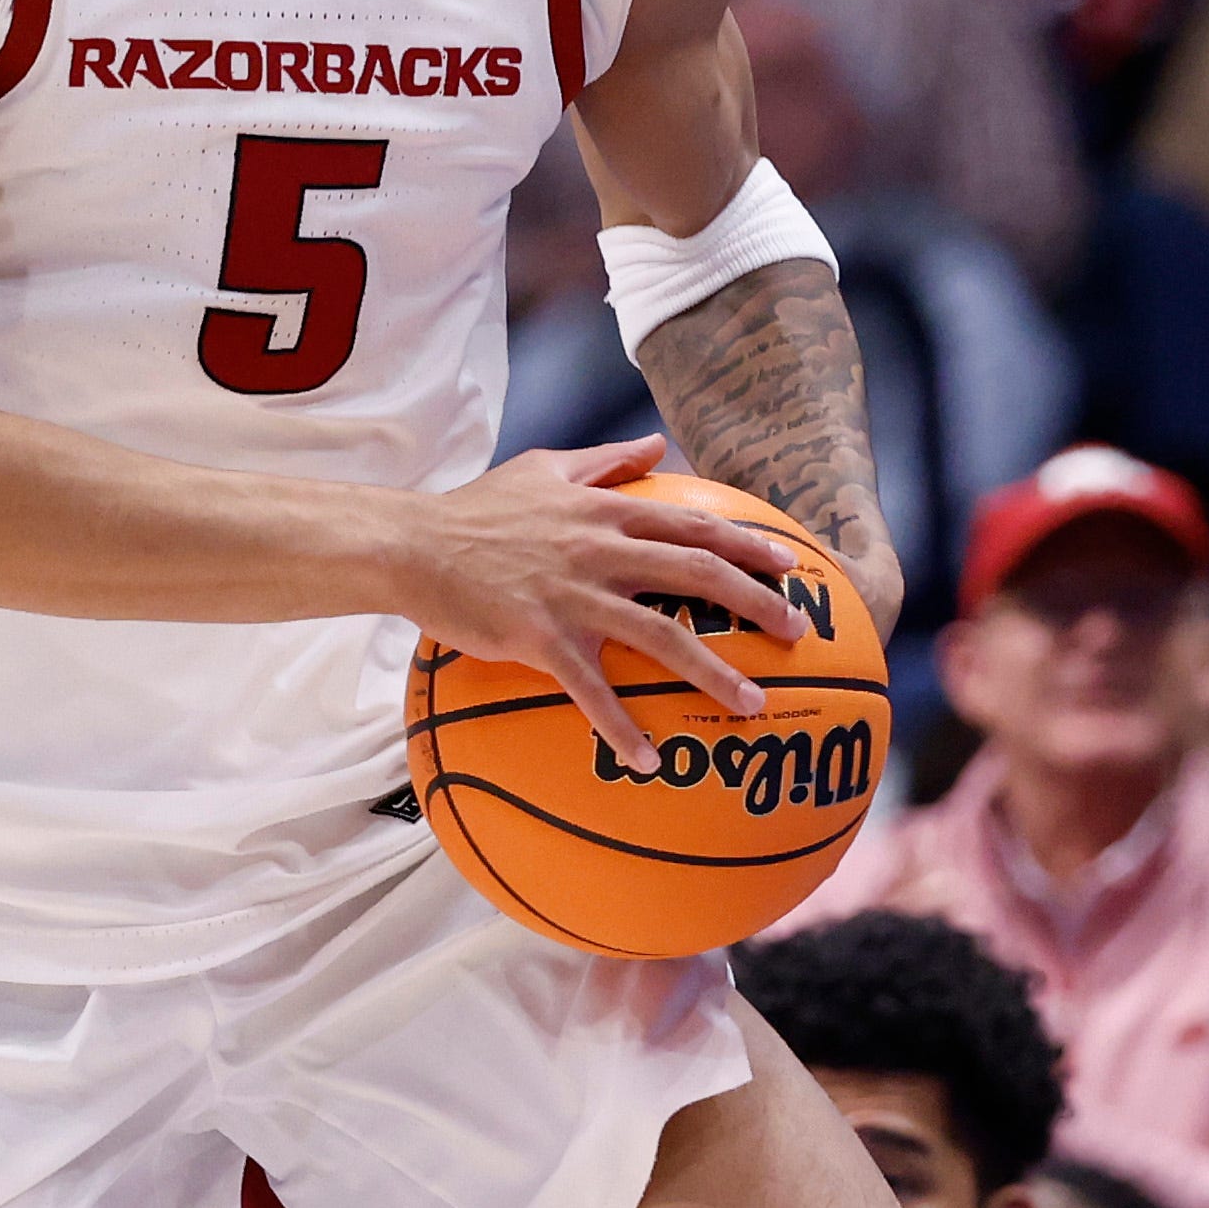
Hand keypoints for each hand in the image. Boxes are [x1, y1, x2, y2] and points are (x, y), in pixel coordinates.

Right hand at [395, 441, 813, 778]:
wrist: (411, 545)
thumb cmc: (475, 510)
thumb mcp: (545, 468)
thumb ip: (606, 461)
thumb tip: (655, 445)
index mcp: (606, 512)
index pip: (693, 525)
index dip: (746, 544)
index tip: (788, 565)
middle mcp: (601, 550)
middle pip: (697, 573)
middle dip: (756, 602)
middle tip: (797, 632)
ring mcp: (574, 596)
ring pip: (661, 635)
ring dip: (714, 672)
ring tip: (754, 704)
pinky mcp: (540, 637)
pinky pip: (592, 691)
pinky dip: (622, 728)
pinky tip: (648, 762)